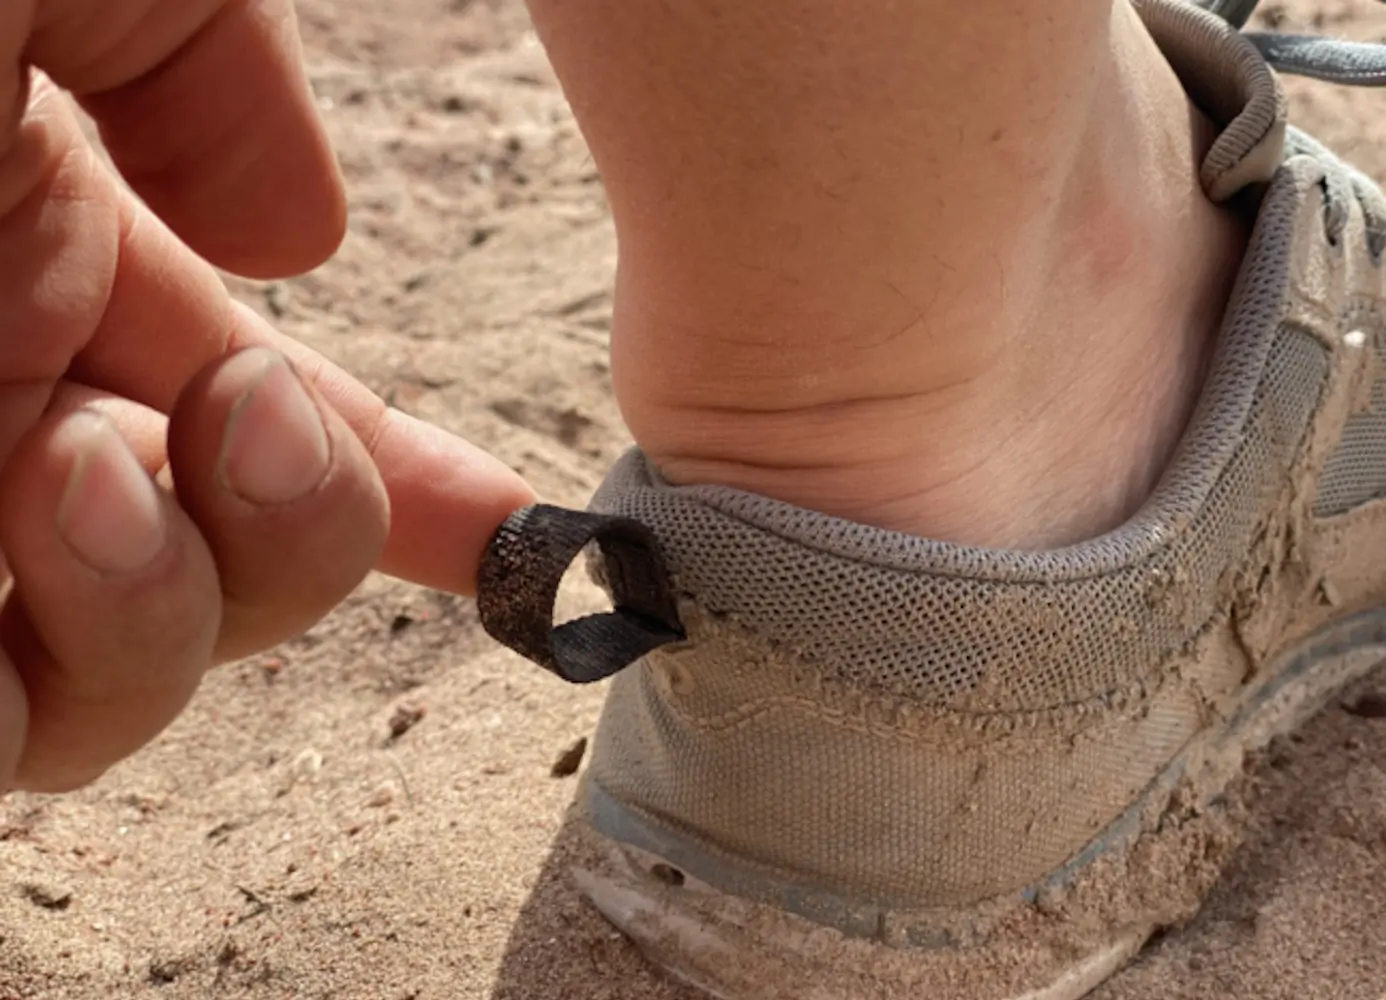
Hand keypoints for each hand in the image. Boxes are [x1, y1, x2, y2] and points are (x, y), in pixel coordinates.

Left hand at [0, 0, 534, 792]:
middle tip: (245, 418)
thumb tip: (297, 242)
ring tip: (86, 469)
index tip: (506, 533)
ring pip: (104, 694)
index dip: (400, 484)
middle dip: (303, 530)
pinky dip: (47, 673)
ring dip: (170, 604)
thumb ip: (206, 64)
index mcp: (38, 253)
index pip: (259, 417)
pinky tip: (44, 504)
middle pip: (218, 581)